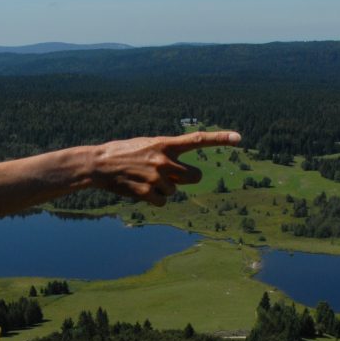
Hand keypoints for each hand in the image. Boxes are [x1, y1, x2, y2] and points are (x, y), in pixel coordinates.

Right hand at [91, 131, 240, 205]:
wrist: (99, 164)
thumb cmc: (123, 153)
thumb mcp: (147, 146)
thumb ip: (167, 155)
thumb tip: (181, 176)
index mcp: (165, 144)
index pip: (198, 140)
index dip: (220, 139)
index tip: (240, 138)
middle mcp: (164, 160)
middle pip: (195, 177)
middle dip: (188, 180)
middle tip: (174, 177)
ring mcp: (157, 177)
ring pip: (175, 191)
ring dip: (164, 189)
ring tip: (144, 180)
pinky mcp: (147, 192)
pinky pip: (163, 202)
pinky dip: (155, 199)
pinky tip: (141, 191)